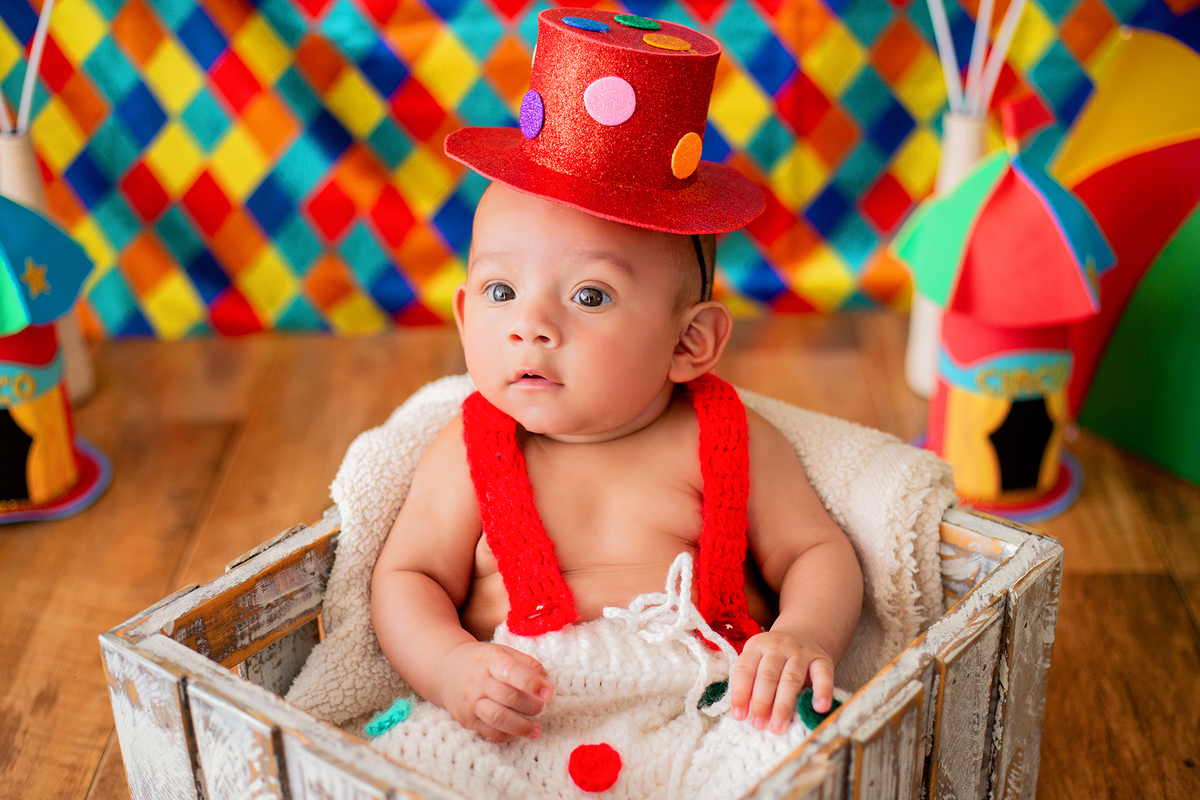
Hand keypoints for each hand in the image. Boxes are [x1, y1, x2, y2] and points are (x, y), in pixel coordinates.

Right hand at [438, 642, 553, 742]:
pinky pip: (490, 733)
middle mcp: (478, 681)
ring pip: (498, 718)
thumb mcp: (505, 652)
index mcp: (490, 660)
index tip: (548, 693)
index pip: (511, 670)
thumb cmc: (484, 662)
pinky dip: (508, 735)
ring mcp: (470, 702)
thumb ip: (529, 665)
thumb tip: (547, 685)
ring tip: (536, 729)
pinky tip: (518, 732)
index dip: (532, 683)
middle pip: (508, 696)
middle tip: (540, 707)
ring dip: (522, 726)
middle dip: (531, 706)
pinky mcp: (467, 720)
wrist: (447, 670)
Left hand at [729, 628, 833, 733]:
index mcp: (756, 646)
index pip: (745, 670)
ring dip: (784, 705)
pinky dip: (822, 692)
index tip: (739, 717)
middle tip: (759, 725)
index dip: (740, 694)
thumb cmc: (773, 660)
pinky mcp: (822, 659)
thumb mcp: (757, 663)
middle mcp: (778, 646)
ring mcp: (801, 652)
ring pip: (791, 679)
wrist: (801, 636)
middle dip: (762, 702)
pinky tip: (819, 708)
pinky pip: (823, 675)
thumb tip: (747, 716)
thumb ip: (752, 684)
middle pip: (768, 675)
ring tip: (778, 727)